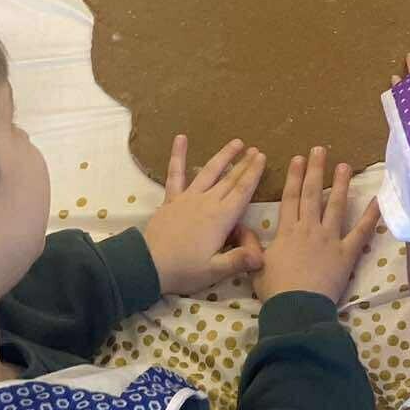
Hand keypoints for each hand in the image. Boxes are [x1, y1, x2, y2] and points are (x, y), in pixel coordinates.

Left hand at [144, 134, 267, 295]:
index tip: (262, 157)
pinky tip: (181, 138)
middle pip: (230, 179)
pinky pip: (176, 174)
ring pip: (210, 172)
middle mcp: (207, 202)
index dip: (253, 173)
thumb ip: (238, 261)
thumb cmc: (183, 270)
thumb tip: (262, 256)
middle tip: (256, 149)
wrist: (147, 265)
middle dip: (244, 163)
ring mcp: (188, 198)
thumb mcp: (214, 271)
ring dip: (223, 156)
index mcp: (221, 218)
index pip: (242, 191)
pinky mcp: (171, 199)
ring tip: (236, 142)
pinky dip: (178, 155)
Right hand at [254, 146, 381, 305]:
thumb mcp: (256, 266)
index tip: (298, 158)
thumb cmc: (275, 290)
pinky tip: (377, 200)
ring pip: (336, 206)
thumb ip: (250, 245)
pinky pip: (361, 232)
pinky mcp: (346, 253)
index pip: (290, 197)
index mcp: (288, 231)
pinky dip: (370, 216)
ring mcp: (330, 239)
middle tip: (320, 149)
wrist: (297, 309)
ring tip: (344, 166)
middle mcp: (309, 229)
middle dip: (315, 170)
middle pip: (312, 194)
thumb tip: (239, 227)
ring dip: (340, 184)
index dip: (294, 176)